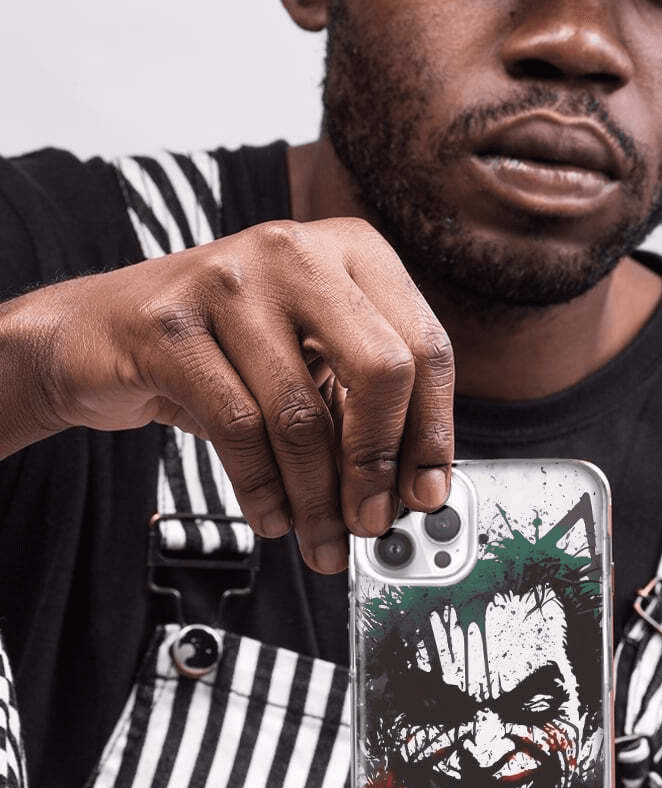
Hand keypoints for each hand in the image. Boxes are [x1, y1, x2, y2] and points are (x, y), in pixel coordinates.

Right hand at [0, 217, 453, 572]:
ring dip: (318, 497)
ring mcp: (231, 280)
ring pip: (302, 413)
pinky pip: (238, 427)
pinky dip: (263, 489)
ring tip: (322, 536)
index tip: (428, 491)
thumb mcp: (309, 358)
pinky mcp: (171, 323)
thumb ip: (362, 405)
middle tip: (374, 520)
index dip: (434, 431)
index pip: (425, 346)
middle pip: (381, 369)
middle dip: (380, 464)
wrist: (99, 331)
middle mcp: (298, 251)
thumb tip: (413, 485)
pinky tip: (273, 516)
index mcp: (353, 251)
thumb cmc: (224, 348)